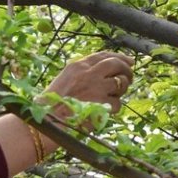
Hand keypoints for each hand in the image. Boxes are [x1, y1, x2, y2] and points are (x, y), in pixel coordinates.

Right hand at [0, 51, 134, 174]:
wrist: (47, 122)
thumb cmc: (53, 104)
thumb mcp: (65, 80)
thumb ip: (84, 72)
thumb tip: (109, 69)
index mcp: (78, 66)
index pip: (104, 55)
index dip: (120, 57)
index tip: (129, 61)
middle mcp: (89, 73)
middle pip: (117, 64)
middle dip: (127, 70)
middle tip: (129, 77)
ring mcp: (97, 88)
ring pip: (121, 83)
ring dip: (121, 90)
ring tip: (112, 96)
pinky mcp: (103, 103)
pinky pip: (117, 103)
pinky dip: (113, 108)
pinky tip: (103, 111)